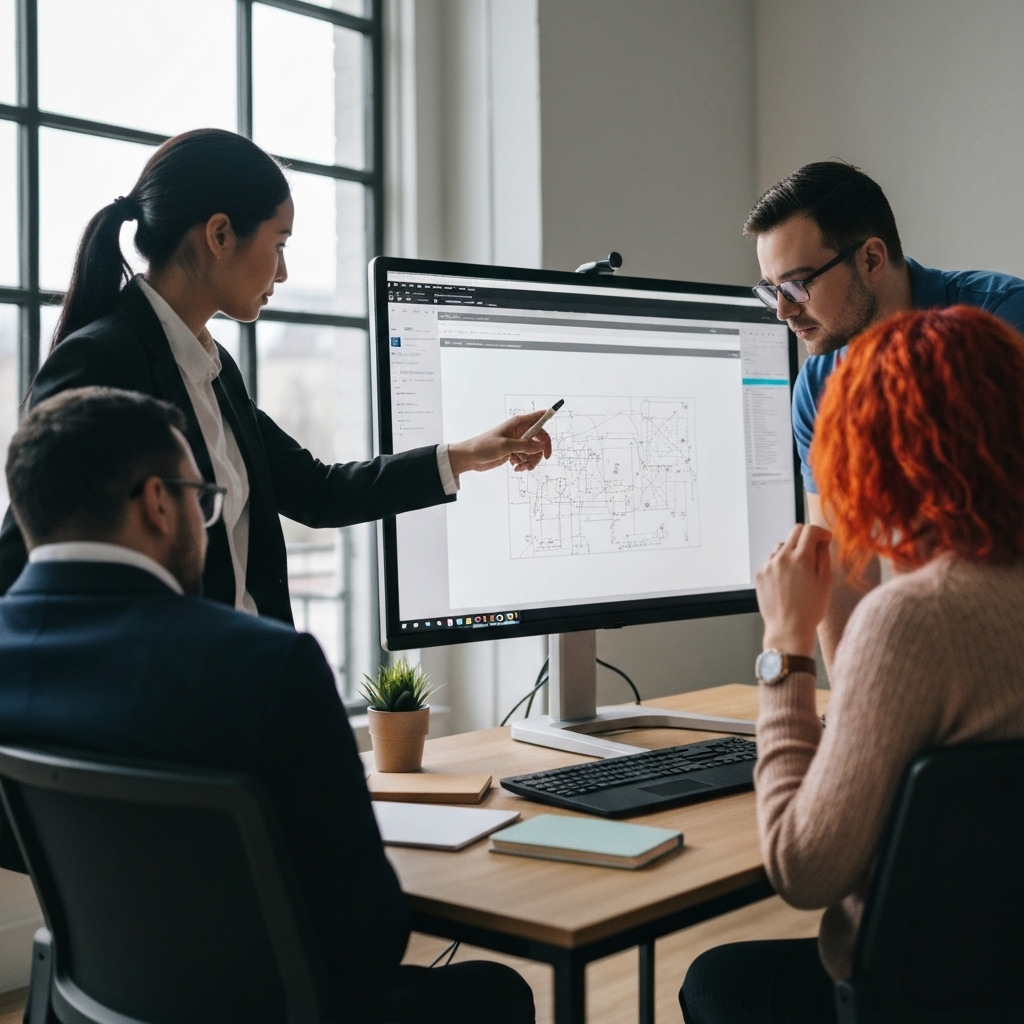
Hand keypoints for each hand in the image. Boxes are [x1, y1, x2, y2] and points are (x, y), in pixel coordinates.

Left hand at [447, 413, 552, 476]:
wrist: (470, 458)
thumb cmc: (484, 447)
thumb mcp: (506, 446)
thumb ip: (525, 446)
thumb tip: (542, 446)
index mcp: (518, 423)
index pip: (539, 418)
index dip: (549, 423)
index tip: (550, 438)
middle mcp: (520, 431)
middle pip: (540, 439)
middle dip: (539, 453)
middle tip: (533, 464)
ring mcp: (517, 442)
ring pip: (534, 451)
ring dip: (530, 461)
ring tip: (520, 467)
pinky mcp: (513, 451)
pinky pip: (526, 457)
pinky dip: (523, 464)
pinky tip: (515, 467)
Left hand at [755, 523, 832, 657]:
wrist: (788, 629)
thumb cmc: (811, 609)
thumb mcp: (826, 581)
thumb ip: (824, 555)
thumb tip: (821, 540)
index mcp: (801, 558)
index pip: (809, 529)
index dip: (820, 532)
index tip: (825, 539)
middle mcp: (782, 558)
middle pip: (794, 531)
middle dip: (807, 536)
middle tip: (814, 550)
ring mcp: (768, 565)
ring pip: (782, 546)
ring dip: (792, 551)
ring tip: (800, 571)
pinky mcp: (760, 574)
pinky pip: (772, 560)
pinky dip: (781, 564)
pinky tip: (788, 581)